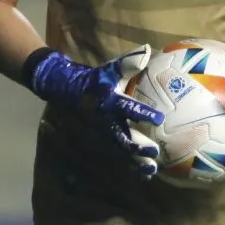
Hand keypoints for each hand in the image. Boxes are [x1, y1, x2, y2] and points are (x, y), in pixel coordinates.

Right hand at [25, 44, 164, 179]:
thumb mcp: (109, 69)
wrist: (66, 90)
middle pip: (122, 136)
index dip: (143, 113)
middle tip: (154, 152)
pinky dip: (129, 164)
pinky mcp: (101, 140)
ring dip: (135, 162)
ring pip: (120, 150)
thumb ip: (129, 62)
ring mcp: (101, 133)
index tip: (159, 118)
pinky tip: (143, 174)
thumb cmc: (94, 79)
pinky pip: (117, 154)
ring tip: (150, 171)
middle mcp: (105, 121)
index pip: (128, 107)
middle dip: (138, 146)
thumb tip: (148, 50)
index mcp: (109, 102)